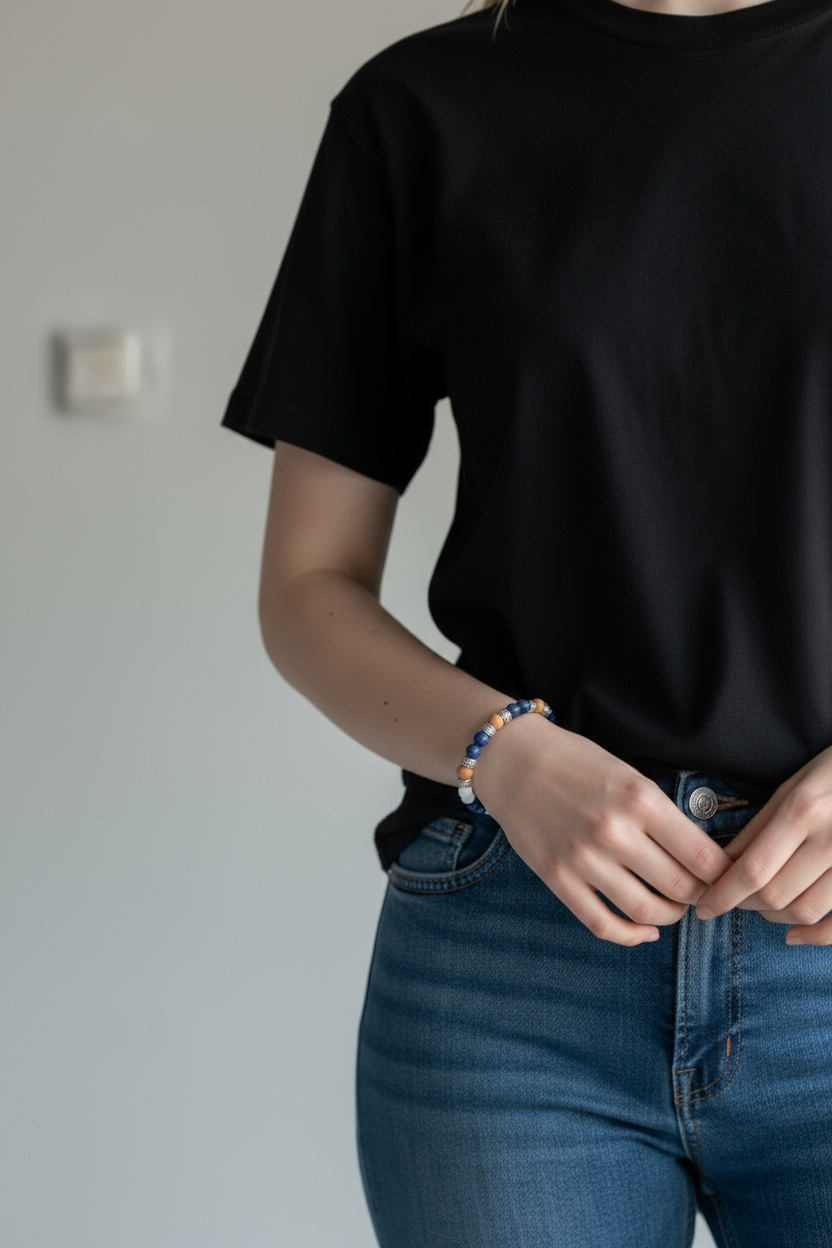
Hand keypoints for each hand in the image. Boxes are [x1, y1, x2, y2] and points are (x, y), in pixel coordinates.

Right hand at [474, 718, 733, 946]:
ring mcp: (584, 859)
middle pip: (681, 887)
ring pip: (646, 910)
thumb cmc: (576, 763)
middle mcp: (615, 832)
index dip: (725, 875)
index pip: (703, 856)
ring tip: (674, 908)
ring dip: (670, 916)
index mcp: (641, 799)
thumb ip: (661, 814)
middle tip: (704, 895)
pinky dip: (631, 935)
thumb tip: (701, 858)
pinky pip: (603, 924)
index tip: (730, 880)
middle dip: (701, 897)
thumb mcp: (629, 775)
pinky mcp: (558, 879)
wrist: (514, 760)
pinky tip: (644, 930)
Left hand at [694, 745, 831, 944]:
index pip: (753, 868)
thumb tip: (721, 865)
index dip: (722, 894)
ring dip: (772, 917)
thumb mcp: (792, 788)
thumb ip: (757, 828)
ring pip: (804, 911)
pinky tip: (792, 934)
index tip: (702, 906)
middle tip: (726, 901)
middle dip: (741, 904)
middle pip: (775, 894)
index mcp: (805, 810)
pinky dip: (815, 936)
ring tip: (757, 905)